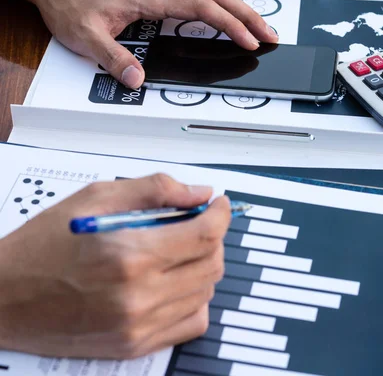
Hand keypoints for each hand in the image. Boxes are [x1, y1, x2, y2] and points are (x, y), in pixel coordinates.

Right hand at [0, 174, 230, 358]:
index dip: (219, 213)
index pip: (204, 233)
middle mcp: (139, 295)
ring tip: (181, 247)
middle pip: (210, 262)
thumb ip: (153, 190)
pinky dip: (194, 297)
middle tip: (196, 220)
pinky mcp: (134, 345)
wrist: (7, 297)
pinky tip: (175, 279)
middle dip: (212, 234)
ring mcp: (139, 326)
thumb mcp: (95, 198)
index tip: (217, 203)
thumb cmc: (43, 245)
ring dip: (203, 263)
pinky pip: (191, 323)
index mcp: (130, 254)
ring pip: (205, 291)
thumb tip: (196, 193)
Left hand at [30, 0, 277, 88]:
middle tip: (269, 33)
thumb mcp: (86, 37)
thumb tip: (137, 79)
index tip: (249, 40)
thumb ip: (113, 59)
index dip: (230, 24)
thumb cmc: (69, 0)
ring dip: (235, 3)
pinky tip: (219, 6)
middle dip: (247, 13)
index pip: (201, 8)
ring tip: (254, 22)